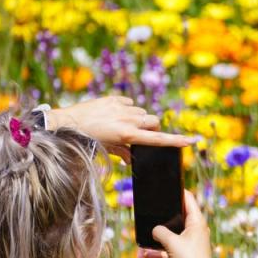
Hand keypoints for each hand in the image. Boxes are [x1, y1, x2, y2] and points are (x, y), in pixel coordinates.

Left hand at [50, 95, 193, 161]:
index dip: (175, 140)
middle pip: (153, 121)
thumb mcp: (106, 150)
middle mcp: (127, 119)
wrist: (66, 122)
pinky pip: (129, 103)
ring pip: (141, 113)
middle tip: (138, 134)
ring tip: (120, 124)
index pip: (157, 139)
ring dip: (137, 119)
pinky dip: (126, 109)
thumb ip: (122, 152)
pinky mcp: (113, 99)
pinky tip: (113, 115)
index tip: (191, 140)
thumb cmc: (87, 140)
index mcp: (127, 135)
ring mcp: (121, 107)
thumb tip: (131, 159)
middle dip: (151, 127)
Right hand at [139, 190, 219, 257]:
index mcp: (197, 222)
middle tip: (153, 210)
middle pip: (179, 216)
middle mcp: (197, 230)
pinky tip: (145, 255)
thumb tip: (155, 230)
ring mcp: (193, 242)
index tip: (167, 187)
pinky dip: (161, 251)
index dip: (178, 192)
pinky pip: (172, 248)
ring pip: (173, 234)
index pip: (189, 199)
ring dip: (160, 236)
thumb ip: (159, 232)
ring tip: (145, 236)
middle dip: (165, 216)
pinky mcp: (188, 254)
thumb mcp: (171, 243)